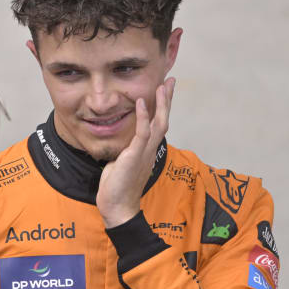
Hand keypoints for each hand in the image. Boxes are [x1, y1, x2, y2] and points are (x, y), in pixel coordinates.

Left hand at [96, 77, 174, 228]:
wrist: (118, 208)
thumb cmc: (117, 188)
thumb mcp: (121, 163)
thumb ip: (125, 152)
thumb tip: (121, 145)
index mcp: (147, 151)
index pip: (157, 124)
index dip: (161, 107)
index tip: (163, 90)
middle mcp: (149, 150)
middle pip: (164, 120)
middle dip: (167, 100)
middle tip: (170, 80)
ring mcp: (144, 152)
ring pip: (158, 123)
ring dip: (160, 104)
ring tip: (162, 86)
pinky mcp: (135, 155)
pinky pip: (141, 133)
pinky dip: (142, 117)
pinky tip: (140, 103)